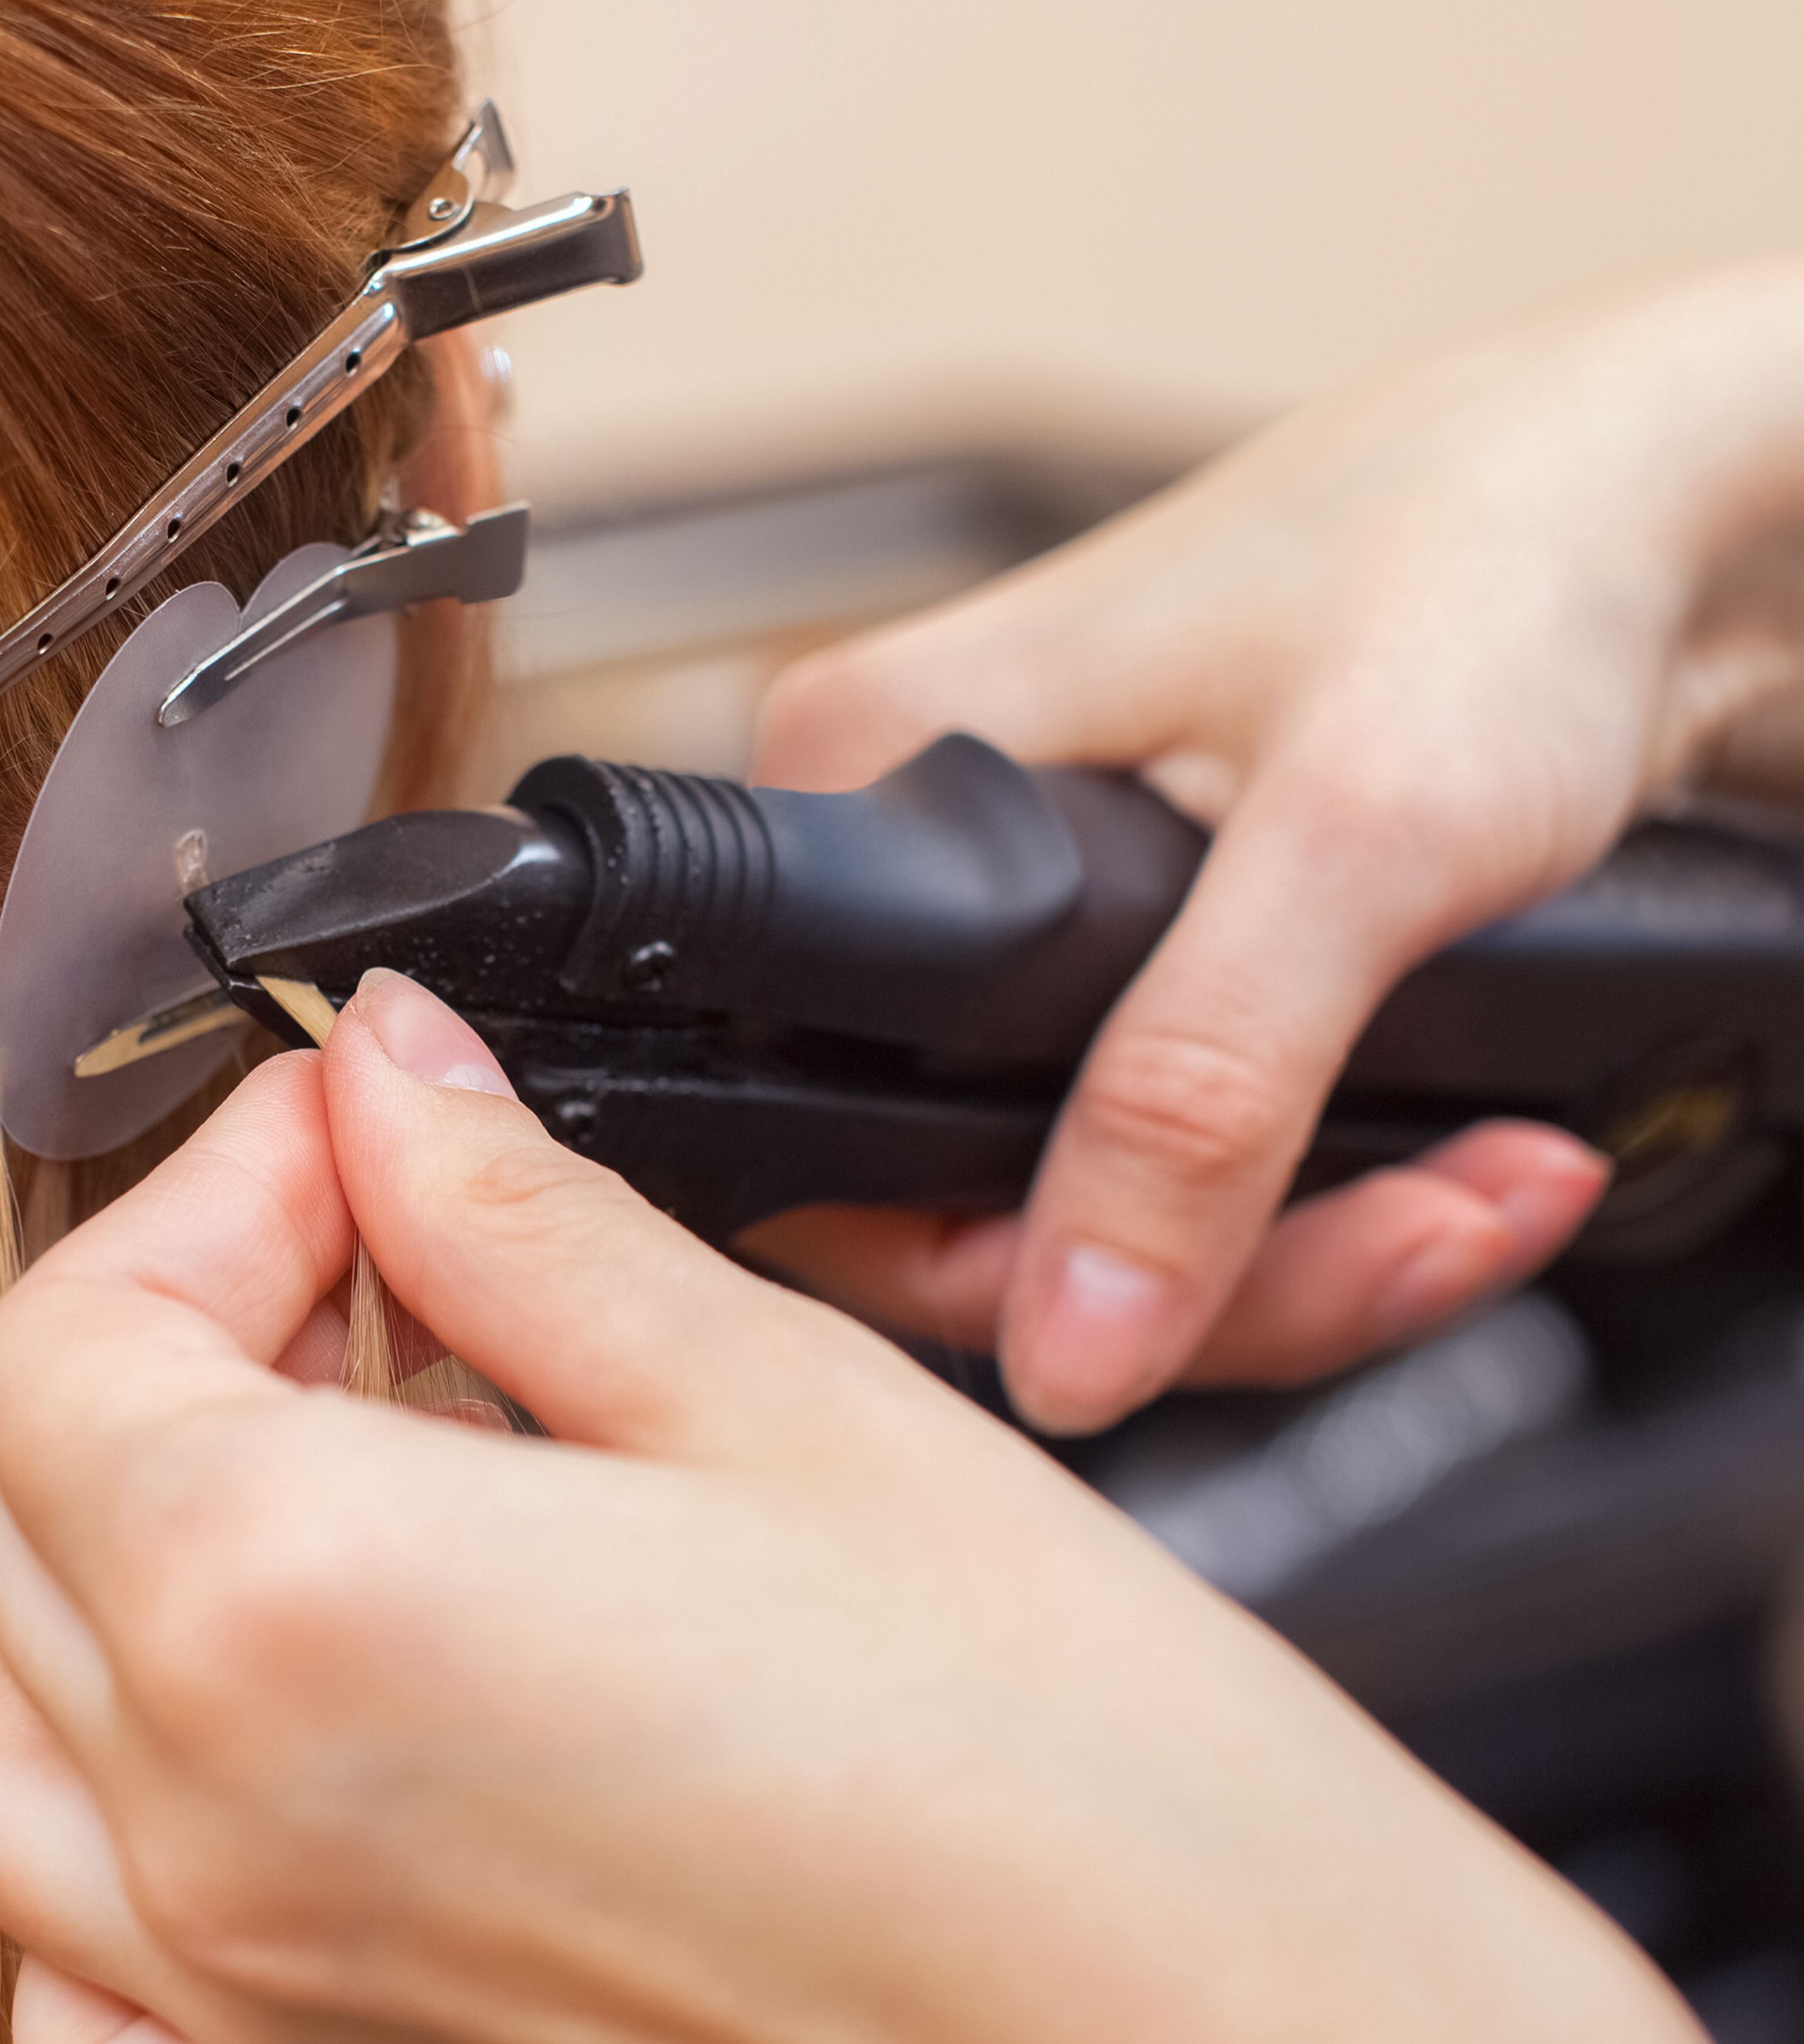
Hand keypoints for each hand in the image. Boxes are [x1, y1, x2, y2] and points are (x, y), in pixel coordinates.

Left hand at [0, 970, 1692, 2043]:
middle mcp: (219, 1823)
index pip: (71, 1335)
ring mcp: (247, 1982)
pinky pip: (81, 1950)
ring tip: (352, 1491)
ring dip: (124, 1564)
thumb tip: (389, 1076)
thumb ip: (512, 1220)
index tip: (364, 1138)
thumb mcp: (770, 1402)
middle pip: (33, 1498)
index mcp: (295, 1604)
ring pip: (11, 1728)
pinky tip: (298, 1737)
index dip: (219, 1185)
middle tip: (395, 1273)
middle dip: (191, 1332)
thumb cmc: (1052, 1768)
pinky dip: (123, 1819)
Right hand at [755, 259, 1803, 1430]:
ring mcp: (1032, 901)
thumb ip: (1191, 1103)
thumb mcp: (1348, 845)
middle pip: (967, 1190)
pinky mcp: (1150, 946)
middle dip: (1217, 1270)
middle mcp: (916, 843)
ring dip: (1314, 1242)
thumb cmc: (1497, 552)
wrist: (1677, 497)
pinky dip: (1336, 1192)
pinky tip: (1467, 1156)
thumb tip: (1067, 1338)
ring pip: (1093, 1191)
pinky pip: (1184, 1145)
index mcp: (860, 773)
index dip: (995, 1266)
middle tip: (1417, 1236)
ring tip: (1488, 1188)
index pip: (818, 1124)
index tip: (1179, 1304)